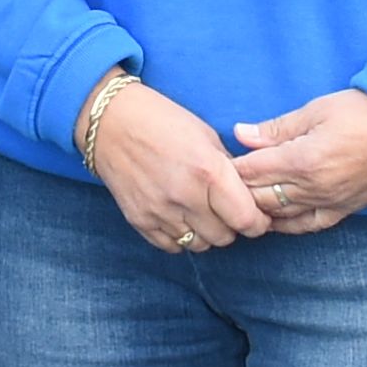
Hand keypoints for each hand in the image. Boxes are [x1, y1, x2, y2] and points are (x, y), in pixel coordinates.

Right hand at [79, 69, 274, 254]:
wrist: (109, 120)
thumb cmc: (161, 120)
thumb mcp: (205, 135)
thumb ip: (227, 169)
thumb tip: (246, 195)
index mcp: (208, 170)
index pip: (246, 220)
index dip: (257, 222)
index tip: (257, 217)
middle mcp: (185, 196)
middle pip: (225, 237)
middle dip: (231, 226)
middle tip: (225, 210)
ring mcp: (160, 211)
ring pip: (199, 245)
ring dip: (205, 232)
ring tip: (199, 212)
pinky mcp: (139, 220)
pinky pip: (172, 246)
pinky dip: (181, 236)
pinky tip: (178, 216)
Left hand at [229, 90, 366, 232]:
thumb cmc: (365, 113)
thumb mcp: (317, 110)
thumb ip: (276, 128)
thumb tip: (240, 134)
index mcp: (302, 160)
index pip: (250, 171)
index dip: (230, 167)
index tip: (215, 161)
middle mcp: (313, 188)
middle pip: (259, 196)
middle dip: (237, 188)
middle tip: (221, 180)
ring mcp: (329, 203)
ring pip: (279, 215)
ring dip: (256, 207)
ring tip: (239, 198)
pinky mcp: (344, 210)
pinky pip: (306, 225)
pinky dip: (285, 224)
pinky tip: (272, 218)